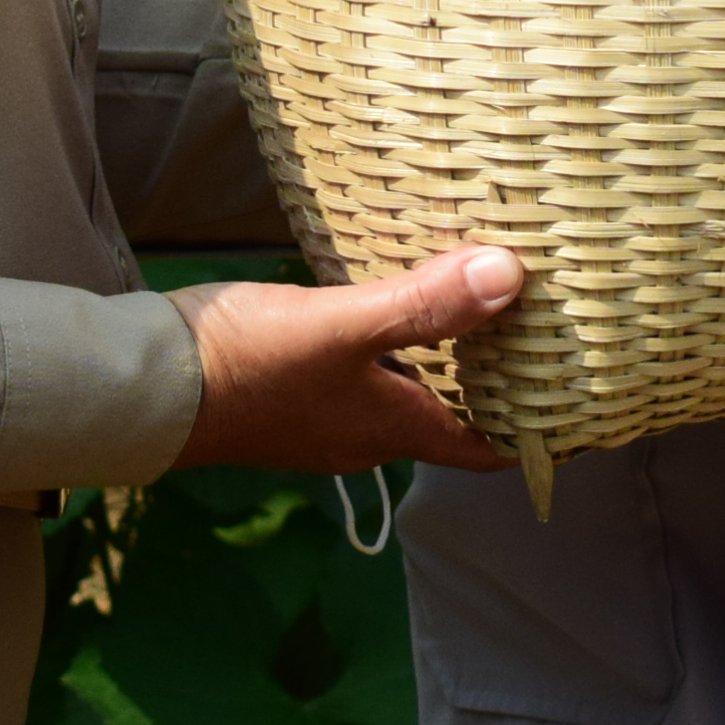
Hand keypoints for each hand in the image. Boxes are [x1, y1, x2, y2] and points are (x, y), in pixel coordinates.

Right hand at [168, 245, 522, 474]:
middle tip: (545, 329)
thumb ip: (423, 304)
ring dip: (445, 355)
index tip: (583, 404)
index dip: (537, 432)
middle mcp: (365, 431)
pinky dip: (395, 340)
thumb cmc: (244, 365)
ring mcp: (326, 411)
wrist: (140, 385)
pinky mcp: (292, 384)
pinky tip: (395, 294)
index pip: (486, 447)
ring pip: (408, 386)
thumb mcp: (342, 327)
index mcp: (392, 430)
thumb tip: (510, 277)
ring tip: (485, 300)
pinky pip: (365, 366)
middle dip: (497, 380)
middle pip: (452, 414)